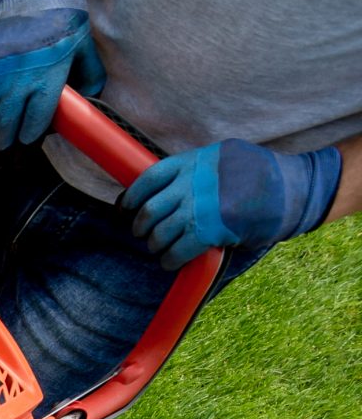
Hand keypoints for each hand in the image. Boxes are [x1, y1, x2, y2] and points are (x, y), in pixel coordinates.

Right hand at [0, 0, 103, 149]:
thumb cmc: (60, 23)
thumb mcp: (84, 48)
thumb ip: (91, 78)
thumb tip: (90, 103)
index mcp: (45, 83)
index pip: (32, 129)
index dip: (29, 138)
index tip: (28, 137)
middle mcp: (16, 85)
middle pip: (4, 132)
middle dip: (6, 142)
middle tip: (7, 143)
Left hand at [122, 140, 343, 268]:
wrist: (293, 190)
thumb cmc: (260, 175)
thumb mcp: (225, 158)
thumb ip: (195, 169)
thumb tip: (164, 187)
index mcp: (195, 161)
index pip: (149, 178)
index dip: (131, 198)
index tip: (124, 210)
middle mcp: (193, 182)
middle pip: (149, 210)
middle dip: (141, 226)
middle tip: (144, 233)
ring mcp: (200, 207)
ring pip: (159, 233)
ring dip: (155, 245)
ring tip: (161, 247)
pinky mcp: (209, 231)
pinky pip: (175, 251)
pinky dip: (168, 260)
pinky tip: (171, 261)